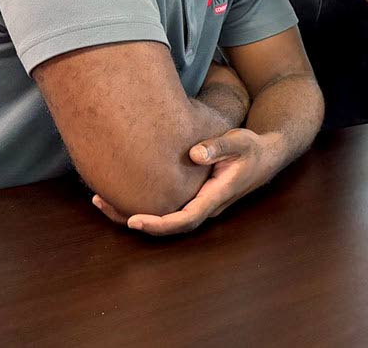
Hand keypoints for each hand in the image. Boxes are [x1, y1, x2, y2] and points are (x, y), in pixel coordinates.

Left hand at [92, 128, 284, 235]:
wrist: (266, 156)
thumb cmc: (252, 148)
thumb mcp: (239, 141)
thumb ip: (218, 147)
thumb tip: (193, 154)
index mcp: (216, 197)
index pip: (185, 219)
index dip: (158, 224)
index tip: (134, 221)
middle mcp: (205, 206)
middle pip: (167, 226)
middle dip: (133, 220)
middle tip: (101, 203)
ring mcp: (199, 203)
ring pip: (164, 218)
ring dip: (132, 212)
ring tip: (101, 198)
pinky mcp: (193, 197)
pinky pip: (166, 208)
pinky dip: (143, 203)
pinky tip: (123, 190)